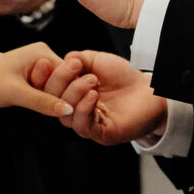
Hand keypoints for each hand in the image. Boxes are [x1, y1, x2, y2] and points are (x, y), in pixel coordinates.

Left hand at [0, 41, 76, 120]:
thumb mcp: (17, 94)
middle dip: (54, 94)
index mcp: (42, 52)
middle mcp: (44, 54)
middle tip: (32, 98)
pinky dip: (43, 98)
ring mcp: (40, 64)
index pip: (69, 73)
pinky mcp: (36, 74)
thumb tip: (67, 110)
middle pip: (65, 80)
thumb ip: (43, 102)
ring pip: (58, 87)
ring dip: (48, 98)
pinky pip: (49, 89)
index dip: (63, 91)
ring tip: (28, 98)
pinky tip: (31, 100)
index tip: (50, 101)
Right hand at [39, 49, 167, 146]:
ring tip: (92, 80)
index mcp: (70, 94)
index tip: (45, 63)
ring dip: (74, 94)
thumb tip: (62, 60)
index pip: (47, 90)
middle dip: (59, 82)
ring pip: (66, 116)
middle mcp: (76, 111)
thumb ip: (78, 59)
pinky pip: (84, 127)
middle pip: (52, 103)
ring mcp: (89, 124)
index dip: (42, 78)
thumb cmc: (124, 77)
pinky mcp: (103, 134)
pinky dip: (84, 109)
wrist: (151, 89)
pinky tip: (93, 95)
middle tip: (76, 68)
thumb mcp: (96, 61)